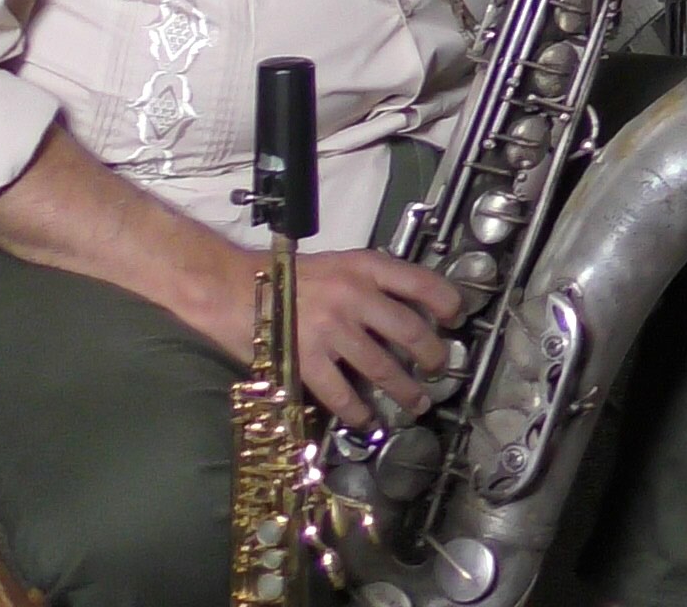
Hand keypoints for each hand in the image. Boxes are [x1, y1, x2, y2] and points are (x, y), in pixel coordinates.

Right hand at [288, 249, 464, 428]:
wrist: (231, 288)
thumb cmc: (285, 276)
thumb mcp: (337, 264)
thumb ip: (370, 281)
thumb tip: (407, 307)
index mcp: (364, 267)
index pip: (421, 282)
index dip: (447, 301)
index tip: (456, 318)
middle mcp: (353, 296)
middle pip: (410, 331)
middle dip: (432, 355)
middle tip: (439, 368)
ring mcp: (331, 330)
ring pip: (382, 368)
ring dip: (405, 390)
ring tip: (416, 402)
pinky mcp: (306, 360)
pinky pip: (342, 394)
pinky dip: (359, 413)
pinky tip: (368, 421)